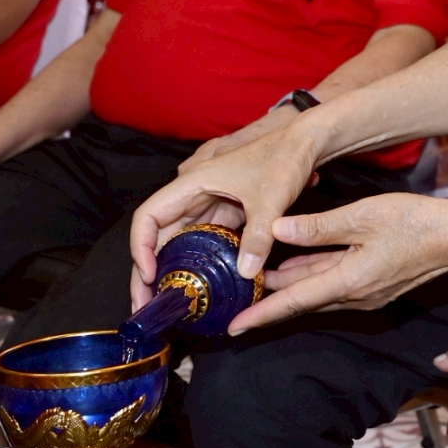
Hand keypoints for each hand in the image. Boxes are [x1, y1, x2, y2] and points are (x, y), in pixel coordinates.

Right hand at [128, 117, 323, 306]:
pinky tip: (196, 288)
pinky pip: (203, 242)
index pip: (148, 216)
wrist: (306, 143)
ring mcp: (209, 205)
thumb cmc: (285, 158)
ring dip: (170, 271)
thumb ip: (259, 235)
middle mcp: (194, 195)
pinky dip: (196, 264)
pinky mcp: (226, 214)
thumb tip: (245, 273)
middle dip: (148, 270)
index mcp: (193, 183)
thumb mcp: (272, 198)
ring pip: (179, 241)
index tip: (149, 276)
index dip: (141, 247)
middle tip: (146, 305)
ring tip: (166, 304)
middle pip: (158, 235)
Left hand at [216, 192, 447, 334]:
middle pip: (303, 301)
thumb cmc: (415, 223)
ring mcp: (367, 292)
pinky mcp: (376, 284)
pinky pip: (334, 284)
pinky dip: (312, 276)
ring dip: (290, 287)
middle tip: (235, 298)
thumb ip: (317, 227)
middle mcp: (355, 295)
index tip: (233, 327)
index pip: (294, 302)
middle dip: (269, 301)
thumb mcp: (361, 216)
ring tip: (257, 280)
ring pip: (318, 291)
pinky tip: (295, 266)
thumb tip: (277, 230)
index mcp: (348, 282)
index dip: (261, 315)